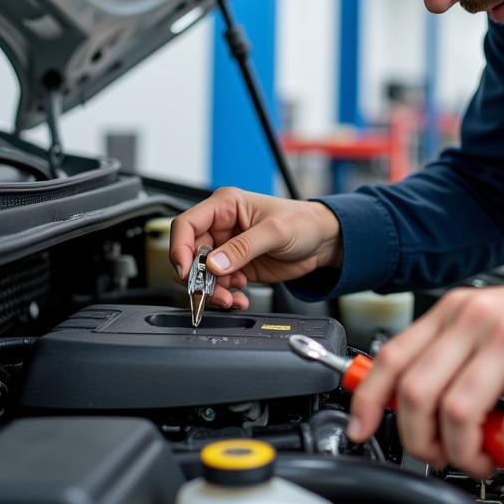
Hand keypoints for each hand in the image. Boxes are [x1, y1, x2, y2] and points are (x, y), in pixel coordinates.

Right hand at [169, 188, 343, 308]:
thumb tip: (215, 264)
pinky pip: (219, 285)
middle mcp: (222, 226)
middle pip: (191, 254)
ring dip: (213, 290)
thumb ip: (243, 248)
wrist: (323, 242)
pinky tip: (240, 297)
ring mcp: (228, 248)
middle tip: (212, 293)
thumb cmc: (303, 222)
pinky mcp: (236, 267)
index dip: (180, 248)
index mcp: (226, 206)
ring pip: (203, 274)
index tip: (186, 270)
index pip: (186, 224)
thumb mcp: (274, 232)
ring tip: (231, 298)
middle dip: (199, 277)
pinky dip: (226, 295)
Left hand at [347, 271, 503, 488]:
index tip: (363, 431)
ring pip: (456, 416)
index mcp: (458, 309)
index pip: (392, 357)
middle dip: (419, 441)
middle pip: (415, 393)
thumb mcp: (497, 324)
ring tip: (488, 463)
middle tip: (442, 457)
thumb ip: (458, 356)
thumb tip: (419, 408)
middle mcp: (478, 321)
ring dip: (466, 456)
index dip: (369, 401)